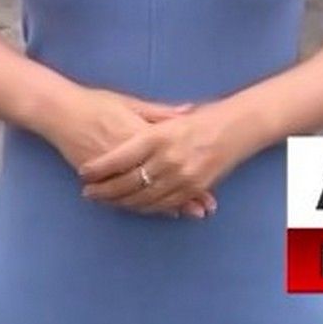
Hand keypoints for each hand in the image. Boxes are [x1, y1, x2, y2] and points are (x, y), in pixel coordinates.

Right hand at [40, 88, 216, 218]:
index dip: (191, 175)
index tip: (208, 187)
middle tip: (202, 210)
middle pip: (163, 182)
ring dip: (165, 205)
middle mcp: (132, 156)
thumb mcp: (132, 103)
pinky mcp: (101, 178)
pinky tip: (152, 210)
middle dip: (183, 197)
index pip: (173, 159)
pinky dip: (140, 205)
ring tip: (183, 214)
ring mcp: (115, 170)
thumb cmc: (98, 103)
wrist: (62, 112)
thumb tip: (188, 112)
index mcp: (143, 135)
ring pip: (144, 194)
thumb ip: (160, 112)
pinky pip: (124, 197)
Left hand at [77, 104, 249, 217]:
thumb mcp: (172, 116)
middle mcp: (168, 158)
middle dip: (104, 190)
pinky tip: (132, 206)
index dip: (99, 168)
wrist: (239, 126)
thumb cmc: (203, 116)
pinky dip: (145, 207)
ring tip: (104, 202)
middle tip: (88, 193)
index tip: (83, 173)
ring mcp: (181, 176)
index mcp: (158, 136)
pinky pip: (163, 204)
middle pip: (127, 182)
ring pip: (143, 197)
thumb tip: (120, 138)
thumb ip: (145, 128)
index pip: (120, 157)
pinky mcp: (193, 188)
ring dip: (121, 202)